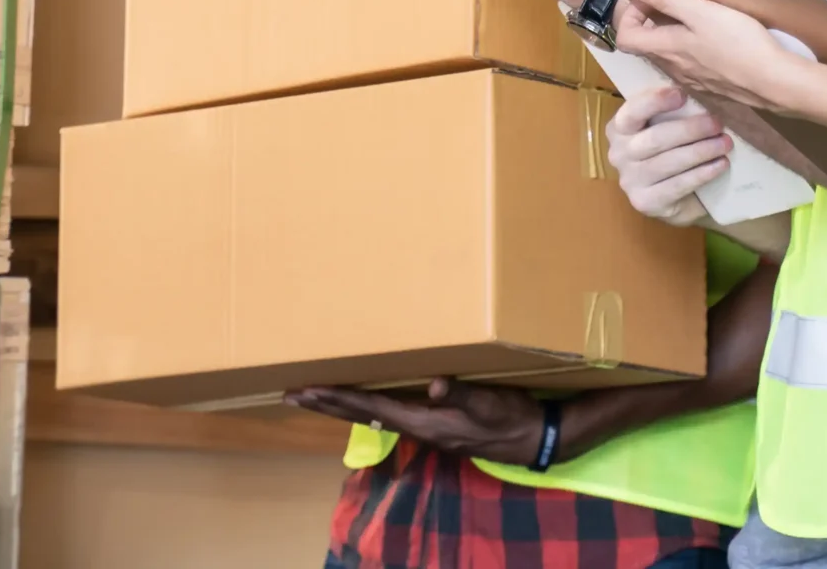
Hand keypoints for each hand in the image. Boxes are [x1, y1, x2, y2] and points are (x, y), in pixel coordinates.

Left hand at [287, 378, 556, 463]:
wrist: (533, 439)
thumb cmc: (511, 418)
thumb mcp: (490, 404)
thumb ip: (463, 396)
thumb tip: (435, 387)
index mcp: (425, 421)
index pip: (370, 408)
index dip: (338, 399)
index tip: (307, 391)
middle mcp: (418, 427)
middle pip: (362, 415)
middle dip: (328, 404)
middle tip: (293, 393)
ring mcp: (426, 428)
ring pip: (373, 415)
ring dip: (343, 404)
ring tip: (317, 395)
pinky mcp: (436, 424)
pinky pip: (390, 413)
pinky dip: (368, 404)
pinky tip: (364, 399)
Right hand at [606, 83, 730, 223]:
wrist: (674, 198)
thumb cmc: (670, 151)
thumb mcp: (664, 126)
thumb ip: (671, 112)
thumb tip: (699, 91)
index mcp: (619, 128)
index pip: (632, 111)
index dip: (655, 102)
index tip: (682, 94)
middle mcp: (618, 154)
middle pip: (655, 138)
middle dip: (690, 129)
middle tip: (718, 123)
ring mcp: (630, 181)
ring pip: (668, 162)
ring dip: (701, 151)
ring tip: (725, 143)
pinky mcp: (645, 202)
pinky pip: (677, 185)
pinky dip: (702, 173)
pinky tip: (720, 165)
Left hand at [615, 0, 811, 110]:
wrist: (775, 82)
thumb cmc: (737, 43)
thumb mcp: (701, 13)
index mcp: (666, 50)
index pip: (625, 38)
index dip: (629, 15)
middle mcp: (674, 69)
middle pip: (648, 45)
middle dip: (652, 20)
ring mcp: (694, 81)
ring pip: (671, 55)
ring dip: (674, 34)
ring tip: (696, 15)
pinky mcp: (715, 85)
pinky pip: (692, 65)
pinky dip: (693, 48)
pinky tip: (716, 39)